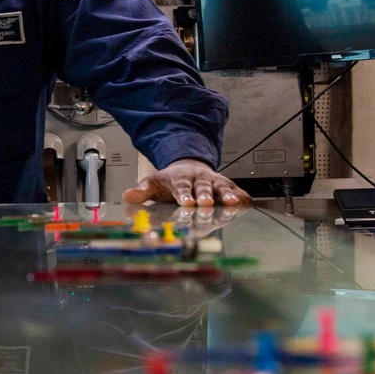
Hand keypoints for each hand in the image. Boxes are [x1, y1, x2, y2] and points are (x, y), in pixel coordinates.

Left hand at [123, 160, 249, 208]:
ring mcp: (215, 183)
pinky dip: (242, 197)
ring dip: (226, 196)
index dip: (184, 195)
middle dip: (205, 196)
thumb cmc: (170, 182)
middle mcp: (200, 179)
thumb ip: (142, 191)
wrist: (189, 168)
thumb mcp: (154, 184)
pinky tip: (246, 204)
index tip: (186, 203)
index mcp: (181, 179)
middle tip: (206, 205)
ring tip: (231, 204)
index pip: (182, 187)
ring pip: (221, 188)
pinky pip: (237, 191)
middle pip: (203, 187)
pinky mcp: (228, 188)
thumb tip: (128, 196)